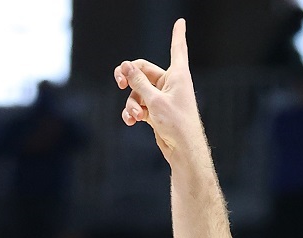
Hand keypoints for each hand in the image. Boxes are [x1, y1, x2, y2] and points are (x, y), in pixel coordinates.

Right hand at [113, 18, 200, 162]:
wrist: (183, 151)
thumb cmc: (176, 124)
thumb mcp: (155, 100)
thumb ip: (138, 81)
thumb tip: (125, 64)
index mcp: (177, 75)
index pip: (177, 48)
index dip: (177, 34)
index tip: (181, 21)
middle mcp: (171, 84)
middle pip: (142, 70)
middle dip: (128, 77)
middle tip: (119, 81)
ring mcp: (162, 98)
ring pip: (137, 91)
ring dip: (131, 102)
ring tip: (136, 115)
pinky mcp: (156, 111)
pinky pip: (138, 105)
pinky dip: (132, 112)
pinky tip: (131, 121)